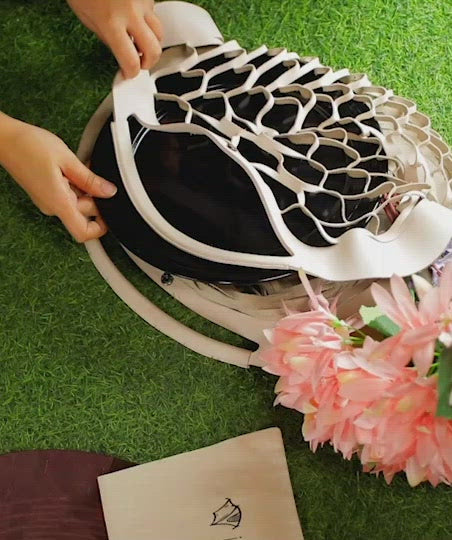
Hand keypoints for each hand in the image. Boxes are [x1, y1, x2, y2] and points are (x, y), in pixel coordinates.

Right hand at [0, 114, 116, 242]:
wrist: (5, 139)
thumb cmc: (29, 146)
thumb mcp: (68, 160)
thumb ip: (90, 180)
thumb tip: (109, 192)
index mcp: (59, 202)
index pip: (83, 233)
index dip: (100, 228)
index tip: (109, 214)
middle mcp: (52, 207)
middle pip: (83, 215)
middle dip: (95, 198)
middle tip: (95, 176)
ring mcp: (48, 201)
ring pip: (76, 204)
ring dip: (85, 189)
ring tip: (81, 168)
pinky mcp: (46, 194)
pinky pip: (67, 196)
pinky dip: (75, 185)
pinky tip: (73, 169)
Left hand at [67, 0, 162, 77]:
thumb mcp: (85, 16)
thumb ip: (105, 36)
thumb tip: (118, 50)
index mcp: (111, 23)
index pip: (131, 61)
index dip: (131, 72)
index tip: (128, 75)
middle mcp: (130, 13)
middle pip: (153, 50)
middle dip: (148, 62)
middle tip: (140, 64)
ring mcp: (142, 2)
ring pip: (159, 32)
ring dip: (152, 43)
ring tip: (142, 44)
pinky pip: (154, 14)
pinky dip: (148, 21)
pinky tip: (137, 19)